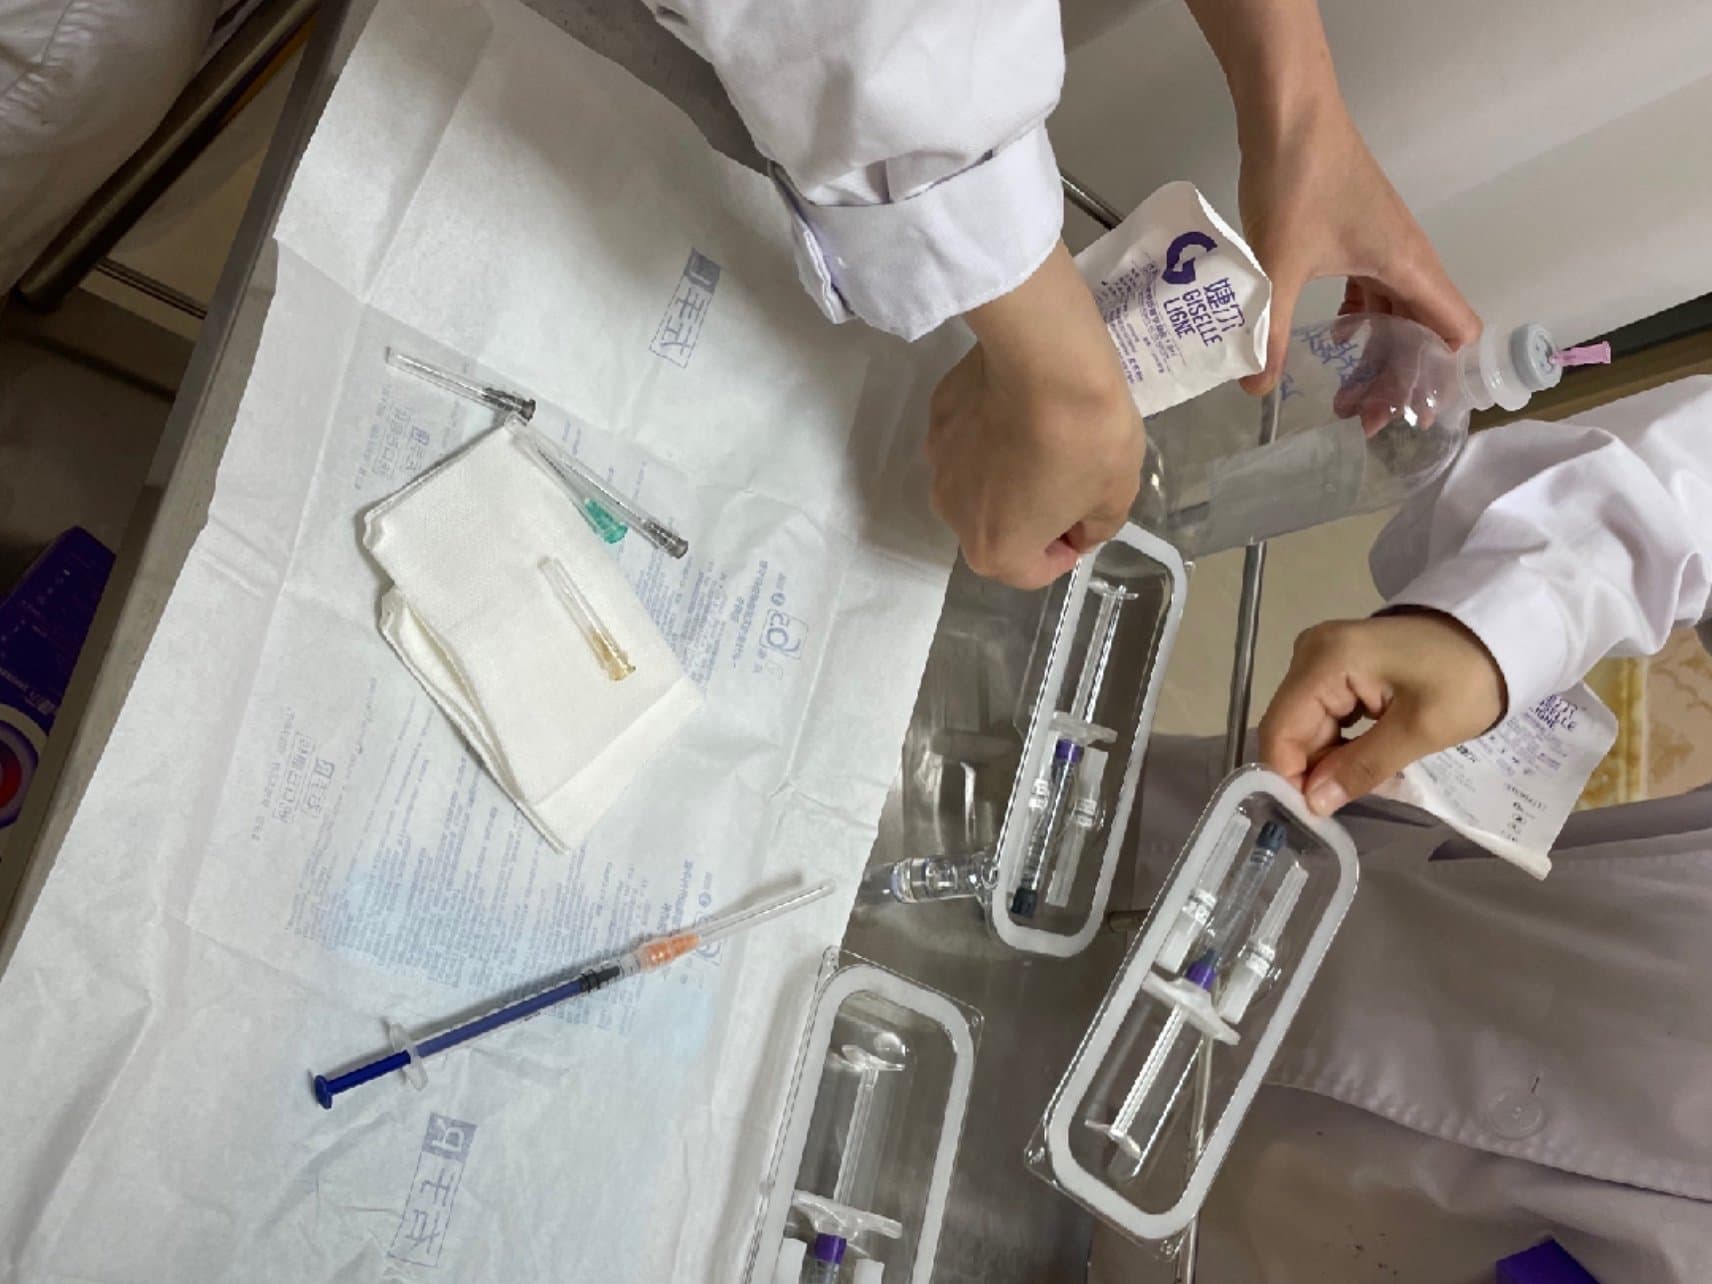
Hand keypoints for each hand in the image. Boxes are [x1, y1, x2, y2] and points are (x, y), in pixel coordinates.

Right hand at [927, 243, 1144, 588]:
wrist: (1046, 358)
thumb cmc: (1085, 439)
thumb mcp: (1116, 497)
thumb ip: (1095, 528)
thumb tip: (1078, 527)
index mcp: (996, 549)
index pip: (1031, 573)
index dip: (1065, 552)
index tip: (1085, 523)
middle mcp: (955, 516)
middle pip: (997, 530)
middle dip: (1030, 517)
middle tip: (1067, 480)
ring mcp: (939, 464)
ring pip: (978, 485)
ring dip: (1006, 476)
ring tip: (1041, 440)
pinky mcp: (936, 419)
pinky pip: (968, 442)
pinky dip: (991, 437)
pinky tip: (1019, 408)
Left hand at [1232, 79, 1480, 393]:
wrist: (1289, 112)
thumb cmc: (1297, 184)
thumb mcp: (1278, 269)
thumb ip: (1269, 332)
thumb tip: (1255, 388)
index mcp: (1409, 268)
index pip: (1456, 332)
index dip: (1439, 378)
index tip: (1405, 414)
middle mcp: (1408, 258)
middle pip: (1422, 332)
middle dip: (1396, 378)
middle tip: (1355, 417)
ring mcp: (1384, 244)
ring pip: (1396, 311)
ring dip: (1376, 351)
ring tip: (1341, 391)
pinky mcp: (1359, 233)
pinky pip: (1373, 288)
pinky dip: (1360, 317)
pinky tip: (1332, 336)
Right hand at [1257, 610, 1505, 815]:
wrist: (1499, 635)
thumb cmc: (1466, 679)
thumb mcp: (1420, 730)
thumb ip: (1362, 767)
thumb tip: (1313, 804)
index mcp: (1326, 660)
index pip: (1281, 729)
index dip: (1289, 776)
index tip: (1317, 814)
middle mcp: (1310, 652)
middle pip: (1290, 727)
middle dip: (1314, 769)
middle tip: (1354, 798)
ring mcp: (1322, 656)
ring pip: (1305, 724)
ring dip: (1329, 758)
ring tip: (1367, 778)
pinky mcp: (1336, 664)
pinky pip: (1322, 712)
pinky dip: (1339, 741)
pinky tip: (1365, 756)